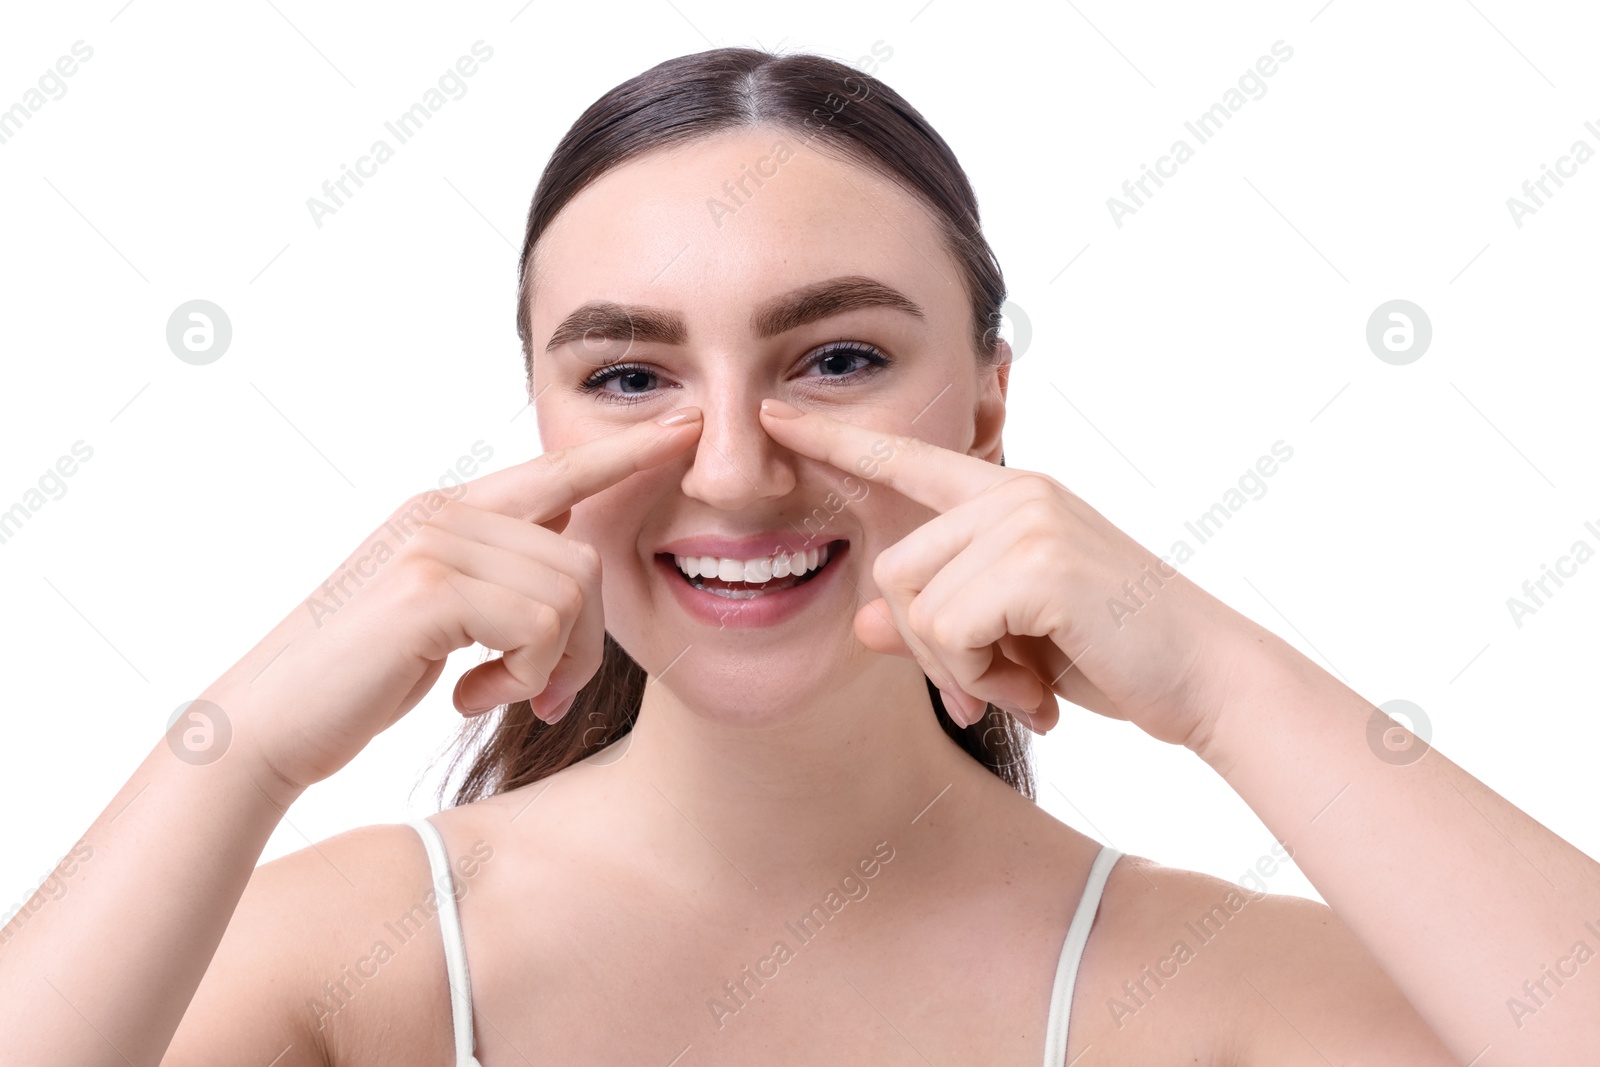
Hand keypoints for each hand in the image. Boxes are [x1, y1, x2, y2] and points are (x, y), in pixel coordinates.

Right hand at [199, 408, 704, 792]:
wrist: (268, 724)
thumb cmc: (359, 678)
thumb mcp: (439, 614)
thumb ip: (499, 577)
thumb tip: (574, 563)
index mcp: (450, 512)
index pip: (558, 470)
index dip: (626, 452)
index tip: (689, 426)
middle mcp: (444, 511)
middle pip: (584, 560)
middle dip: (583, 644)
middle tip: (542, 694)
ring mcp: (435, 542)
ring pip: (571, 595)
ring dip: (551, 668)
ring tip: (499, 694)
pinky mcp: (430, 588)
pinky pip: (541, 628)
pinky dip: (524, 678)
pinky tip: (471, 699)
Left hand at [758, 399, 1255, 750]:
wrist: (1205, 678)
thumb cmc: (1114, 650)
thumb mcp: (1013, 635)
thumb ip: (942, 619)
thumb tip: (867, 625)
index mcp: (1008, 496)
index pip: (905, 460)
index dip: (836, 439)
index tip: (773, 413)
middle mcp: (1014, 494)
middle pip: (895, 571)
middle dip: (933, 649)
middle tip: (994, 687)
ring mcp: (1027, 521)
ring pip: (918, 606)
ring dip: (963, 668)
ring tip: (1026, 684)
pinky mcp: (1038, 561)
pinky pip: (952, 629)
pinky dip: (984, 676)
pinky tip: (1037, 690)